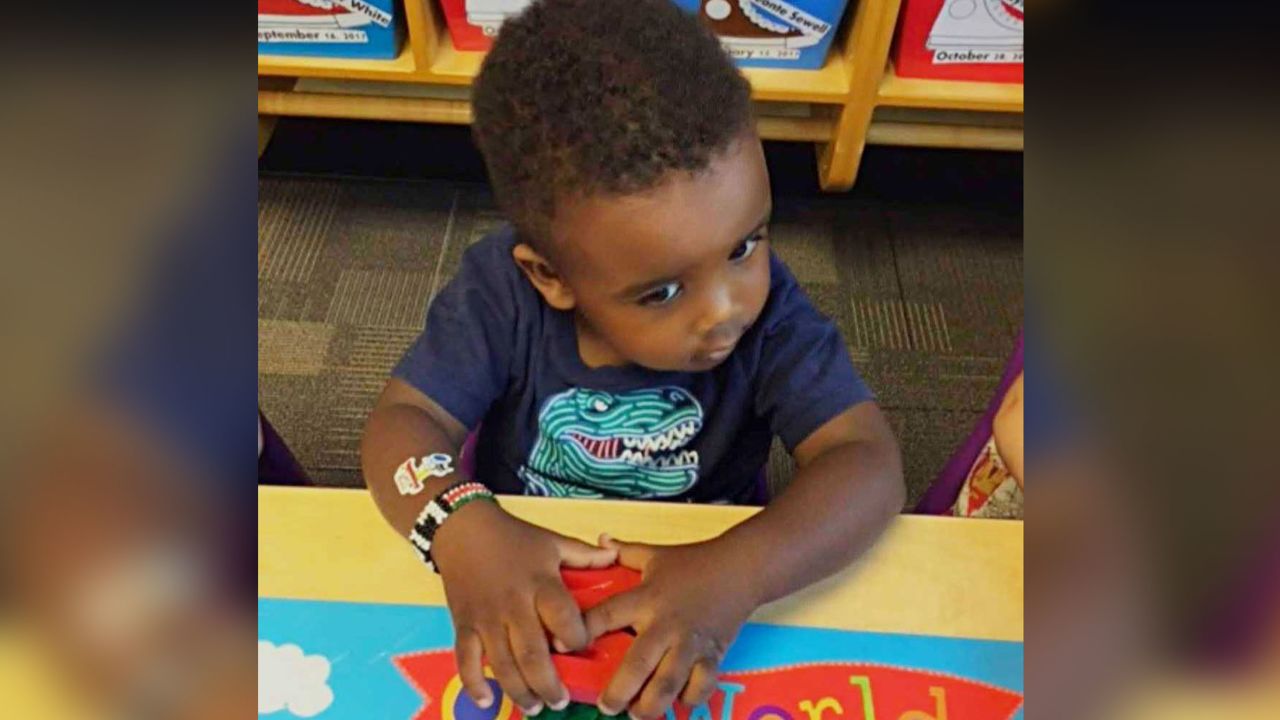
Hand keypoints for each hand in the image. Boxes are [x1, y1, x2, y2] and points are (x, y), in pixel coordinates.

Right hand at [432, 502, 617, 714]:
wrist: (463, 529)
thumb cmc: (513, 537)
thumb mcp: (552, 541)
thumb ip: (583, 555)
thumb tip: (615, 557)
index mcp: (540, 584)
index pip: (564, 618)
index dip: (576, 638)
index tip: (583, 649)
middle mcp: (514, 605)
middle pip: (533, 654)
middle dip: (548, 685)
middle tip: (560, 702)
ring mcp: (486, 618)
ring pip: (503, 664)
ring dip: (519, 692)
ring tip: (534, 707)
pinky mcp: (463, 624)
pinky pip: (466, 659)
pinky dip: (474, 683)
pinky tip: (486, 702)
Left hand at [583, 534, 759, 719]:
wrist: (741, 568)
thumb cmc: (694, 562)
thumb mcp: (655, 555)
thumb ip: (625, 552)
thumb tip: (600, 539)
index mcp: (645, 598)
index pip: (605, 616)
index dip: (580, 632)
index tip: (562, 649)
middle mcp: (665, 625)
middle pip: (637, 665)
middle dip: (618, 692)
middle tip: (605, 707)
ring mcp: (690, 643)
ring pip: (668, 684)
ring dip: (650, 706)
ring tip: (637, 715)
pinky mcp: (714, 654)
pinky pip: (701, 686)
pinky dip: (690, 700)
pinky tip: (678, 704)